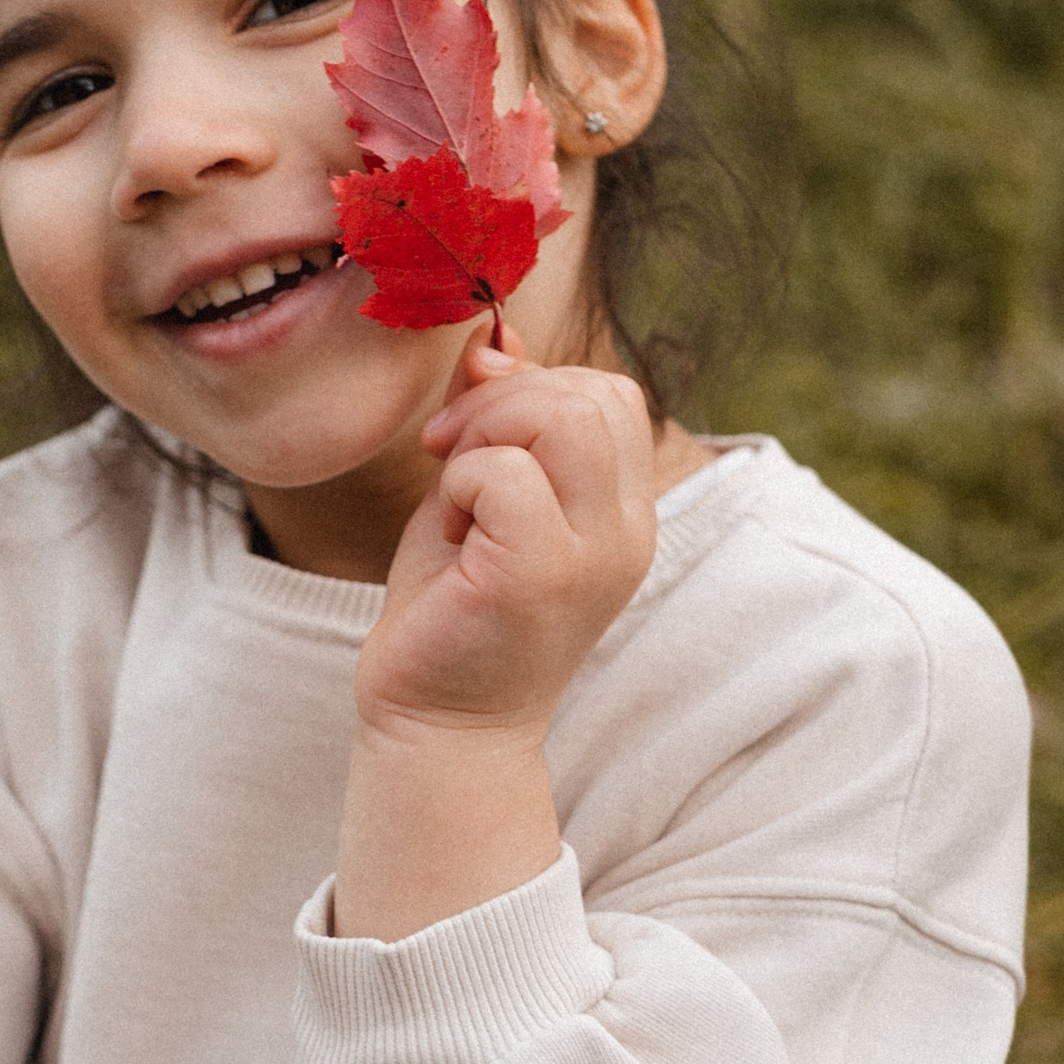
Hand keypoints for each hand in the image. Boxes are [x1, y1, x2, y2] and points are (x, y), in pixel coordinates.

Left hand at [358, 339, 660, 746]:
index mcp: (623, 511)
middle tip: (449, 460)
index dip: (532, 389)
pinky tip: (450, 534)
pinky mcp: (543, 576)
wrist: (436, 726)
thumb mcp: (473, 492)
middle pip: (595, 392)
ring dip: (485, 437)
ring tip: (456, 496)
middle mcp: (627, 533)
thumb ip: (492, 416)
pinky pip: (504, 472)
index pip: (609, 392)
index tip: (466, 440)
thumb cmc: (452, 608)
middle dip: (503, 402)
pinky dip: (459, 484)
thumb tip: (493, 336)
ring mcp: (594, 556)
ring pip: (563, 418)